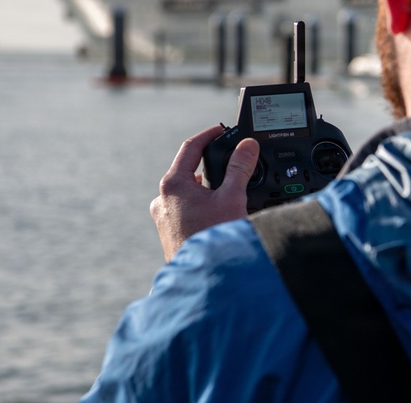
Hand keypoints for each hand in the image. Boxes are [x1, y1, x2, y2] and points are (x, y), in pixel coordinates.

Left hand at [149, 125, 260, 260]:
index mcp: (173, 185)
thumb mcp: (232, 197)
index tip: (223, 130)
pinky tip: (218, 212)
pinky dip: (202, 203)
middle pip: (188, 169)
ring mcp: (164, 217)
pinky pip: (186, 208)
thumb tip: (247, 145)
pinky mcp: (170, 231)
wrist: (205, 280)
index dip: (209, 135)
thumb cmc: (213, 239)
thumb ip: (240, 168)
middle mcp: (163, 199)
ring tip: (229, 189)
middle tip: (231, 159)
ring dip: (207, 186)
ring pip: (187, 190)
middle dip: (210, 163)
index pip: (190, 147)